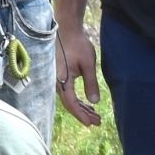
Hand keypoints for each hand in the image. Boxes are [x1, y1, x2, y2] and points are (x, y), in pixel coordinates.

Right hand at [56, 13, 101, 127]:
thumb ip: (91, 84)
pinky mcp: (60, 76)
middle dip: (83, 114)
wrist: (67, 31)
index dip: (81, 115)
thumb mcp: (88, 65)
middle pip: (69, 104)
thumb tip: (95, 102)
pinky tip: (88, 104)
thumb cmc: (78, 45)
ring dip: (81, 108)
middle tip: (97, 122)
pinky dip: (78, 100)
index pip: (71, 103)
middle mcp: (57, 83)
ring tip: (95, 115)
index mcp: (62, 80)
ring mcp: (57, 80)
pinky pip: (68, 92)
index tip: (91, 123)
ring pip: (69, 99)